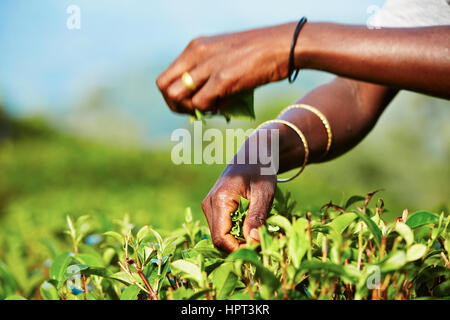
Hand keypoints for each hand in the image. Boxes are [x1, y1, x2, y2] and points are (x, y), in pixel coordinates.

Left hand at [156, 23, 295, 113]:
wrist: (283, 46)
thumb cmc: (257, 53)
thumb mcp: (224, 56)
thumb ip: (207, 73)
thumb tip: (198, 102)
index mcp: (195, 47)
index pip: (165, 77)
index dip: (172, 95)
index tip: (189, 103)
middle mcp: (196, 54)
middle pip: (165, 88)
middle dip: (176, 106)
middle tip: (195, 111)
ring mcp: (208, 66)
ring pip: (178, 97)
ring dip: (190, 110)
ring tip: (211, 109)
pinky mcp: (223, 78)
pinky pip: (201, 103)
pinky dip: (209, 110)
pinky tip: (224, 106)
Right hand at [201, 163, 276, 251]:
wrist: (253, 155)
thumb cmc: (261, 171)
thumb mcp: (264, 193)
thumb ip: (257, 217)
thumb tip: (253, 242)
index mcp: (219, 200)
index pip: (221, 238)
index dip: (238, 249)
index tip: (258, 247)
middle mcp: (209, 204)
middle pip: (219, 239)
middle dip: (239, 245)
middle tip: (260, 240)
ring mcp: (209, 206)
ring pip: (219, 235)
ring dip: (237, 239)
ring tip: (255, 229)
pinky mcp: (213, 207)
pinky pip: (221, 227)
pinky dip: (235, 231)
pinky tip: (249, 223)